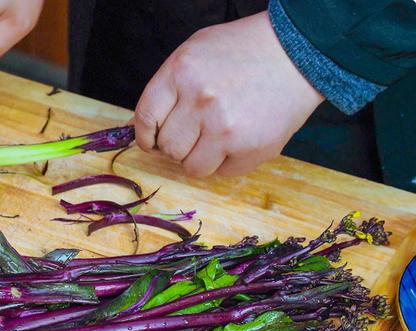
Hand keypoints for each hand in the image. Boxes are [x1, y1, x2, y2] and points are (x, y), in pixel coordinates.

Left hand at [130, 12, 323, 176]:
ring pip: (192, 167)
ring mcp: (227, 128)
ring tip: (216, 136)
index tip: (150, 141)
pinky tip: (238, 139)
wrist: (296, 54)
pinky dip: (226, 162)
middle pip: (168, 147)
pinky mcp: (252, 150)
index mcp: (181, 73)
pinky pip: (222, 173)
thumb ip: (166, 88)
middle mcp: (202, 101)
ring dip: (199, 157)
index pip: (145, 118)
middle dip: (177, 144)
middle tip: (195, 131)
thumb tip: (139, 127)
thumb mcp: (194, 53)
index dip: (145, 135)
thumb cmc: (241, 52)